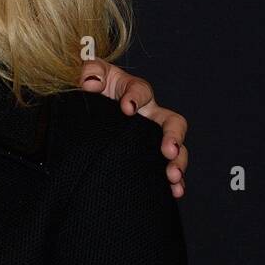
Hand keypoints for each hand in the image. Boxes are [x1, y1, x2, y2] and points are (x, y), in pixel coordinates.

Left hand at [79, 59, 187, 198]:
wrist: (86, 110)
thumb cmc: (92, 89)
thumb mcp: (90, 76)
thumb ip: (90, 72)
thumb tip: (91, 83)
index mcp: (135, 91)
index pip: (141, 91)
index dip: (136, 97)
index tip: (126, 108)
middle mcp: (150, 115)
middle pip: (172, 122)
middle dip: (173, 136)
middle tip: (167, 150)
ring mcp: (151, 137)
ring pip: (175, 148)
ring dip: (178, 162)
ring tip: (173, 176)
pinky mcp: (148, 155)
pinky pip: (166, 168)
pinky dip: (174, 181)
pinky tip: (174, 192)